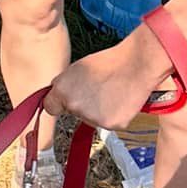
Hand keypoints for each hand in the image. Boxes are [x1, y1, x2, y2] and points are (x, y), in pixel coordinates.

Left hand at [43, 34, 172, 131]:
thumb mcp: (77, 69)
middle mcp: (74, 107)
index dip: (60, 103)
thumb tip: (59, 95)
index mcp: (62, 90)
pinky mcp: (110, 125)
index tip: (66, 101)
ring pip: (91, 119)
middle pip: (73, 113)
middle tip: (98, 89)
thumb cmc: (109, 62)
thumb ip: (65, 85)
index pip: (50, 107)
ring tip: (111, 92)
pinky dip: (114, 115)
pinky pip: (108, 123)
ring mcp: (92, 118)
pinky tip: (120, 100)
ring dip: (99, 110)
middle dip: (82, 104)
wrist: (136, 65)